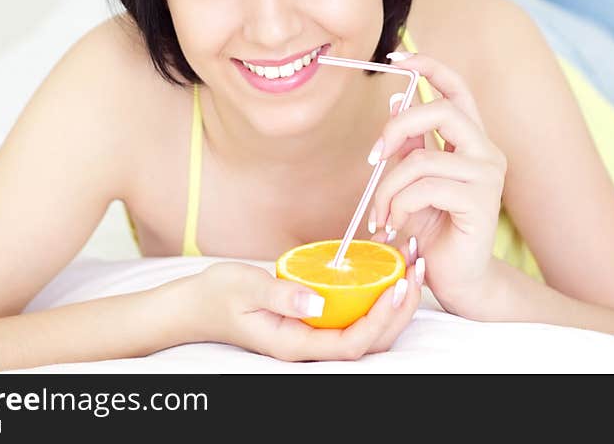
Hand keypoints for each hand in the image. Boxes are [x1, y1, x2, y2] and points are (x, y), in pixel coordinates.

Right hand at [190, 260, 421, 361]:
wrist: (196, 305)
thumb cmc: (217, 295)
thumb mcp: (243, 288)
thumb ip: (279, 295)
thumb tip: (317, 301)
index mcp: (294, 344)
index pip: (351, 344)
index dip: (380, 319)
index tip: (398, 286)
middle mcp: (309, 346)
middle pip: (369, 342)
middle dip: (400, 311)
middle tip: (417, 271)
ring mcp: (312, 336)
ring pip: (366, 331)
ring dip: (394, 304)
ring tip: (412, 268)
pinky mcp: (314, 321)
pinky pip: (353, 316)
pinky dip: (376, 297)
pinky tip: (386, 270)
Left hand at [368, 52, 506, 314]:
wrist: (457, 278)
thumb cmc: (433, 229)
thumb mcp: (413, 181)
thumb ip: (410, 146)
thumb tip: (397, 103)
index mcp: (471, 140)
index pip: (456, 88)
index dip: (429, 66)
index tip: (395, 59)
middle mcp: (486, 151)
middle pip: (441, 109)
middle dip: (396, 128)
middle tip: (373, 156)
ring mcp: (488, 175)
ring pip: (421, 158)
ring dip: (388, 188)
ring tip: (381, 214)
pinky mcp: (481, 201)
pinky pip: (425, 187)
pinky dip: (399, 206)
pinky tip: (397, 224)